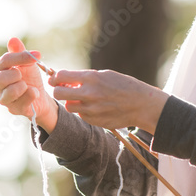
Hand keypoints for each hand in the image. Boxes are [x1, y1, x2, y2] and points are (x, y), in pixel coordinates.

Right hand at [0, 37, 58, 130]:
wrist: (40, 96)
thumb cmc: (29, 77)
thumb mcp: (27, 62)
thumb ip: (19, 52)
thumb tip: (12, 39)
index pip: (4, 61)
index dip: (20, 57)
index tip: (38, 55)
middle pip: (0, 78)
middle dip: (16, 74)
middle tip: (23, 75)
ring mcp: (3, 98)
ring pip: (8, 92)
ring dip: (22, 86)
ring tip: (28, 85)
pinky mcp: (13, 109)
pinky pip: (20, 102)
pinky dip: (30, 95)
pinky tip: (34, 92)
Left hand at [49, 69, 167, 133]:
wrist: (141, 104)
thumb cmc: (123, 86)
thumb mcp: (105, 75)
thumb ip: (85, 78)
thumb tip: (65, 80)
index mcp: (91, 78)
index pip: (61, 76)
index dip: (55, 77)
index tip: (54, 79)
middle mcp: (89, 94)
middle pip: (58, 94)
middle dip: (59, 91)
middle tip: (64, 90)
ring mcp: (91, 109)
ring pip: (69, 106)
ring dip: (73, 102)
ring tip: (84, 98)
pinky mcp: (94, 121)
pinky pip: (81, 115)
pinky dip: (84, 111)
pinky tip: (96, 107)